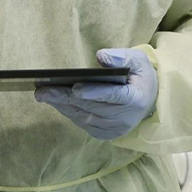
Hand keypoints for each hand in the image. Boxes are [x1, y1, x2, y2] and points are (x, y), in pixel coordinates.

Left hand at [35, 48, 158, 140]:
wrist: (148, 99)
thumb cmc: (138, 75)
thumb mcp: (136, 60)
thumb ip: (120, 57)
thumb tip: (101, 56)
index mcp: (136, 98)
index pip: (114, 96)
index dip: (94, 92)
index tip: (75, 88)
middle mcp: (126, 118)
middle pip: (93, 107)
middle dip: (66, 98)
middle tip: (43, 91)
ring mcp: (116, 129)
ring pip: (85, 117)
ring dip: (62, 106)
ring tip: (43, 94)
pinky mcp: (106, 134)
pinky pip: (84, 124)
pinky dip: (69, 112)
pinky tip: (55, 102)